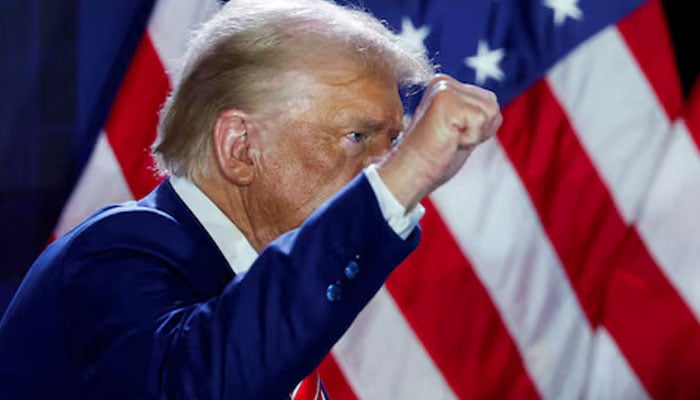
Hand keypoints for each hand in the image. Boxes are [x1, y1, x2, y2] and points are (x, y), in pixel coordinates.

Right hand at [378, 74, 501, 210]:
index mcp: (444, 86)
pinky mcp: (447, 100)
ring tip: (450, 139)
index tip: (452, 137)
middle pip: (492, 104)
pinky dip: (471, 138)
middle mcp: (443, 82)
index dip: (478, 128)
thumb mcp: (457, 127)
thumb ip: (471, 111)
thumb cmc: (432, 157)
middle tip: (451, 140)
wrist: (411, 173)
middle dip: (479, 130)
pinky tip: (450, 140)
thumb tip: (492, 100)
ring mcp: (444, 89)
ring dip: (475, 134)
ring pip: (491, 110)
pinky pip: (482, 118)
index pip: (488, 102)